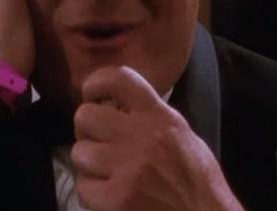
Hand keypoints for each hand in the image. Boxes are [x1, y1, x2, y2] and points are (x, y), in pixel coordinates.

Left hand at [72, 66, 242, 210]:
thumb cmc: (197, 180)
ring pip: (79, 153)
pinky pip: (83, 187)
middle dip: (87, 130)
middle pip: (85, 115)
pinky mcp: (115, 200)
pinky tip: (110, 196)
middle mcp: (140, 137)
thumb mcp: (181, 134)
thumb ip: (150, 116)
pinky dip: (93, 193)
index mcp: (159, 117)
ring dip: (90, 165)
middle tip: (99, 142)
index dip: (96, 82)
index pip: (118, 78)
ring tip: (108, 173)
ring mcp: (126, 169)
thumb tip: (116, 105)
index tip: (92, 93)